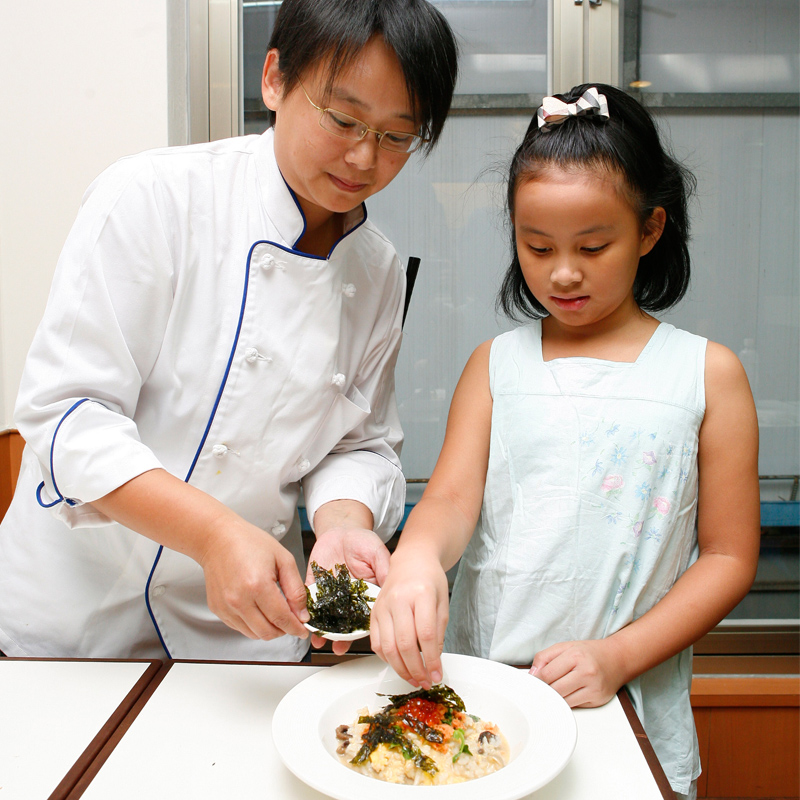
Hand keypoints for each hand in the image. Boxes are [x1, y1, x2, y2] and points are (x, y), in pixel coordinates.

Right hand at [198, 517, 309, 641]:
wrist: (218, 539)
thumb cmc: (250, 543)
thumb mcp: (283, 559)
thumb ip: (295, 589)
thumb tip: (302, 614)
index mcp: (257, 585)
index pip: (281, 619)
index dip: (296, 628)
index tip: (303, 630)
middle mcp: (239, 600)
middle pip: (268, 632)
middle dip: (284, 630)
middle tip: (292, 620)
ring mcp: (226, 607)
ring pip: (254, 634)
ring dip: (269, 629)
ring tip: (276, 613)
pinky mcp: (218, 610)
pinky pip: (240, 628)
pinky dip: (254, 624)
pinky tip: (259, 609)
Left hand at [306, 526, 390, 654]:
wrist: (341, 530)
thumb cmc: (363, 541)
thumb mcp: (378, 553)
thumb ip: (384, 570)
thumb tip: (392, 589)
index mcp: (366, 595)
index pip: (365, 617)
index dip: (362, 631)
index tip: (359, 640)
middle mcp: (348, 599)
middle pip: (345, 624)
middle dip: (341, 638)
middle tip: (337, 648)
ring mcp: (331, 595)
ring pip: (326, 618)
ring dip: (322, 631)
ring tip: (319, 640)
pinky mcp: (315, 587)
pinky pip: (309, 603)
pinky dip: (306, 613)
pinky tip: (305, 622)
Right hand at [369, 550, 448, 688]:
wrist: (411, 561)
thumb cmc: (429, 579)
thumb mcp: (442, 601)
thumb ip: (439, 631)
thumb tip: (434, 660)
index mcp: (421, 593)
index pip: (426, 634)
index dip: (432, 659)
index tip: (437, 674)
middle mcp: (398, 599)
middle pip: (405, 643)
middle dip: (416, 669)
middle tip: (425, 681)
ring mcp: (383, 606)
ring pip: (388, 647)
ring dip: (400, 668)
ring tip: (413, 678)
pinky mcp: (374, 612)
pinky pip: (376, 642)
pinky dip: (386, 658)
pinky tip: (398, 664)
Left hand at [530, 638, 626, 707]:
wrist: (617, 658)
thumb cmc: (589, 652)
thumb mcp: (565, 646)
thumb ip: (545, 657)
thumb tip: (532, 674)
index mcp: (576, 656)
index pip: (547, 674)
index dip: (537, 680)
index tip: (533, 681)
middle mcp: (586, 672)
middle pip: (554, 690)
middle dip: (545, 690)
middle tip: (540, 688)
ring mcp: (593, 688)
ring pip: (563, 701)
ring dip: (555, 697)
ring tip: (554, 690)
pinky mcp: (598, 700)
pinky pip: (575, 706)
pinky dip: (567, 702)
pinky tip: (567, 694)